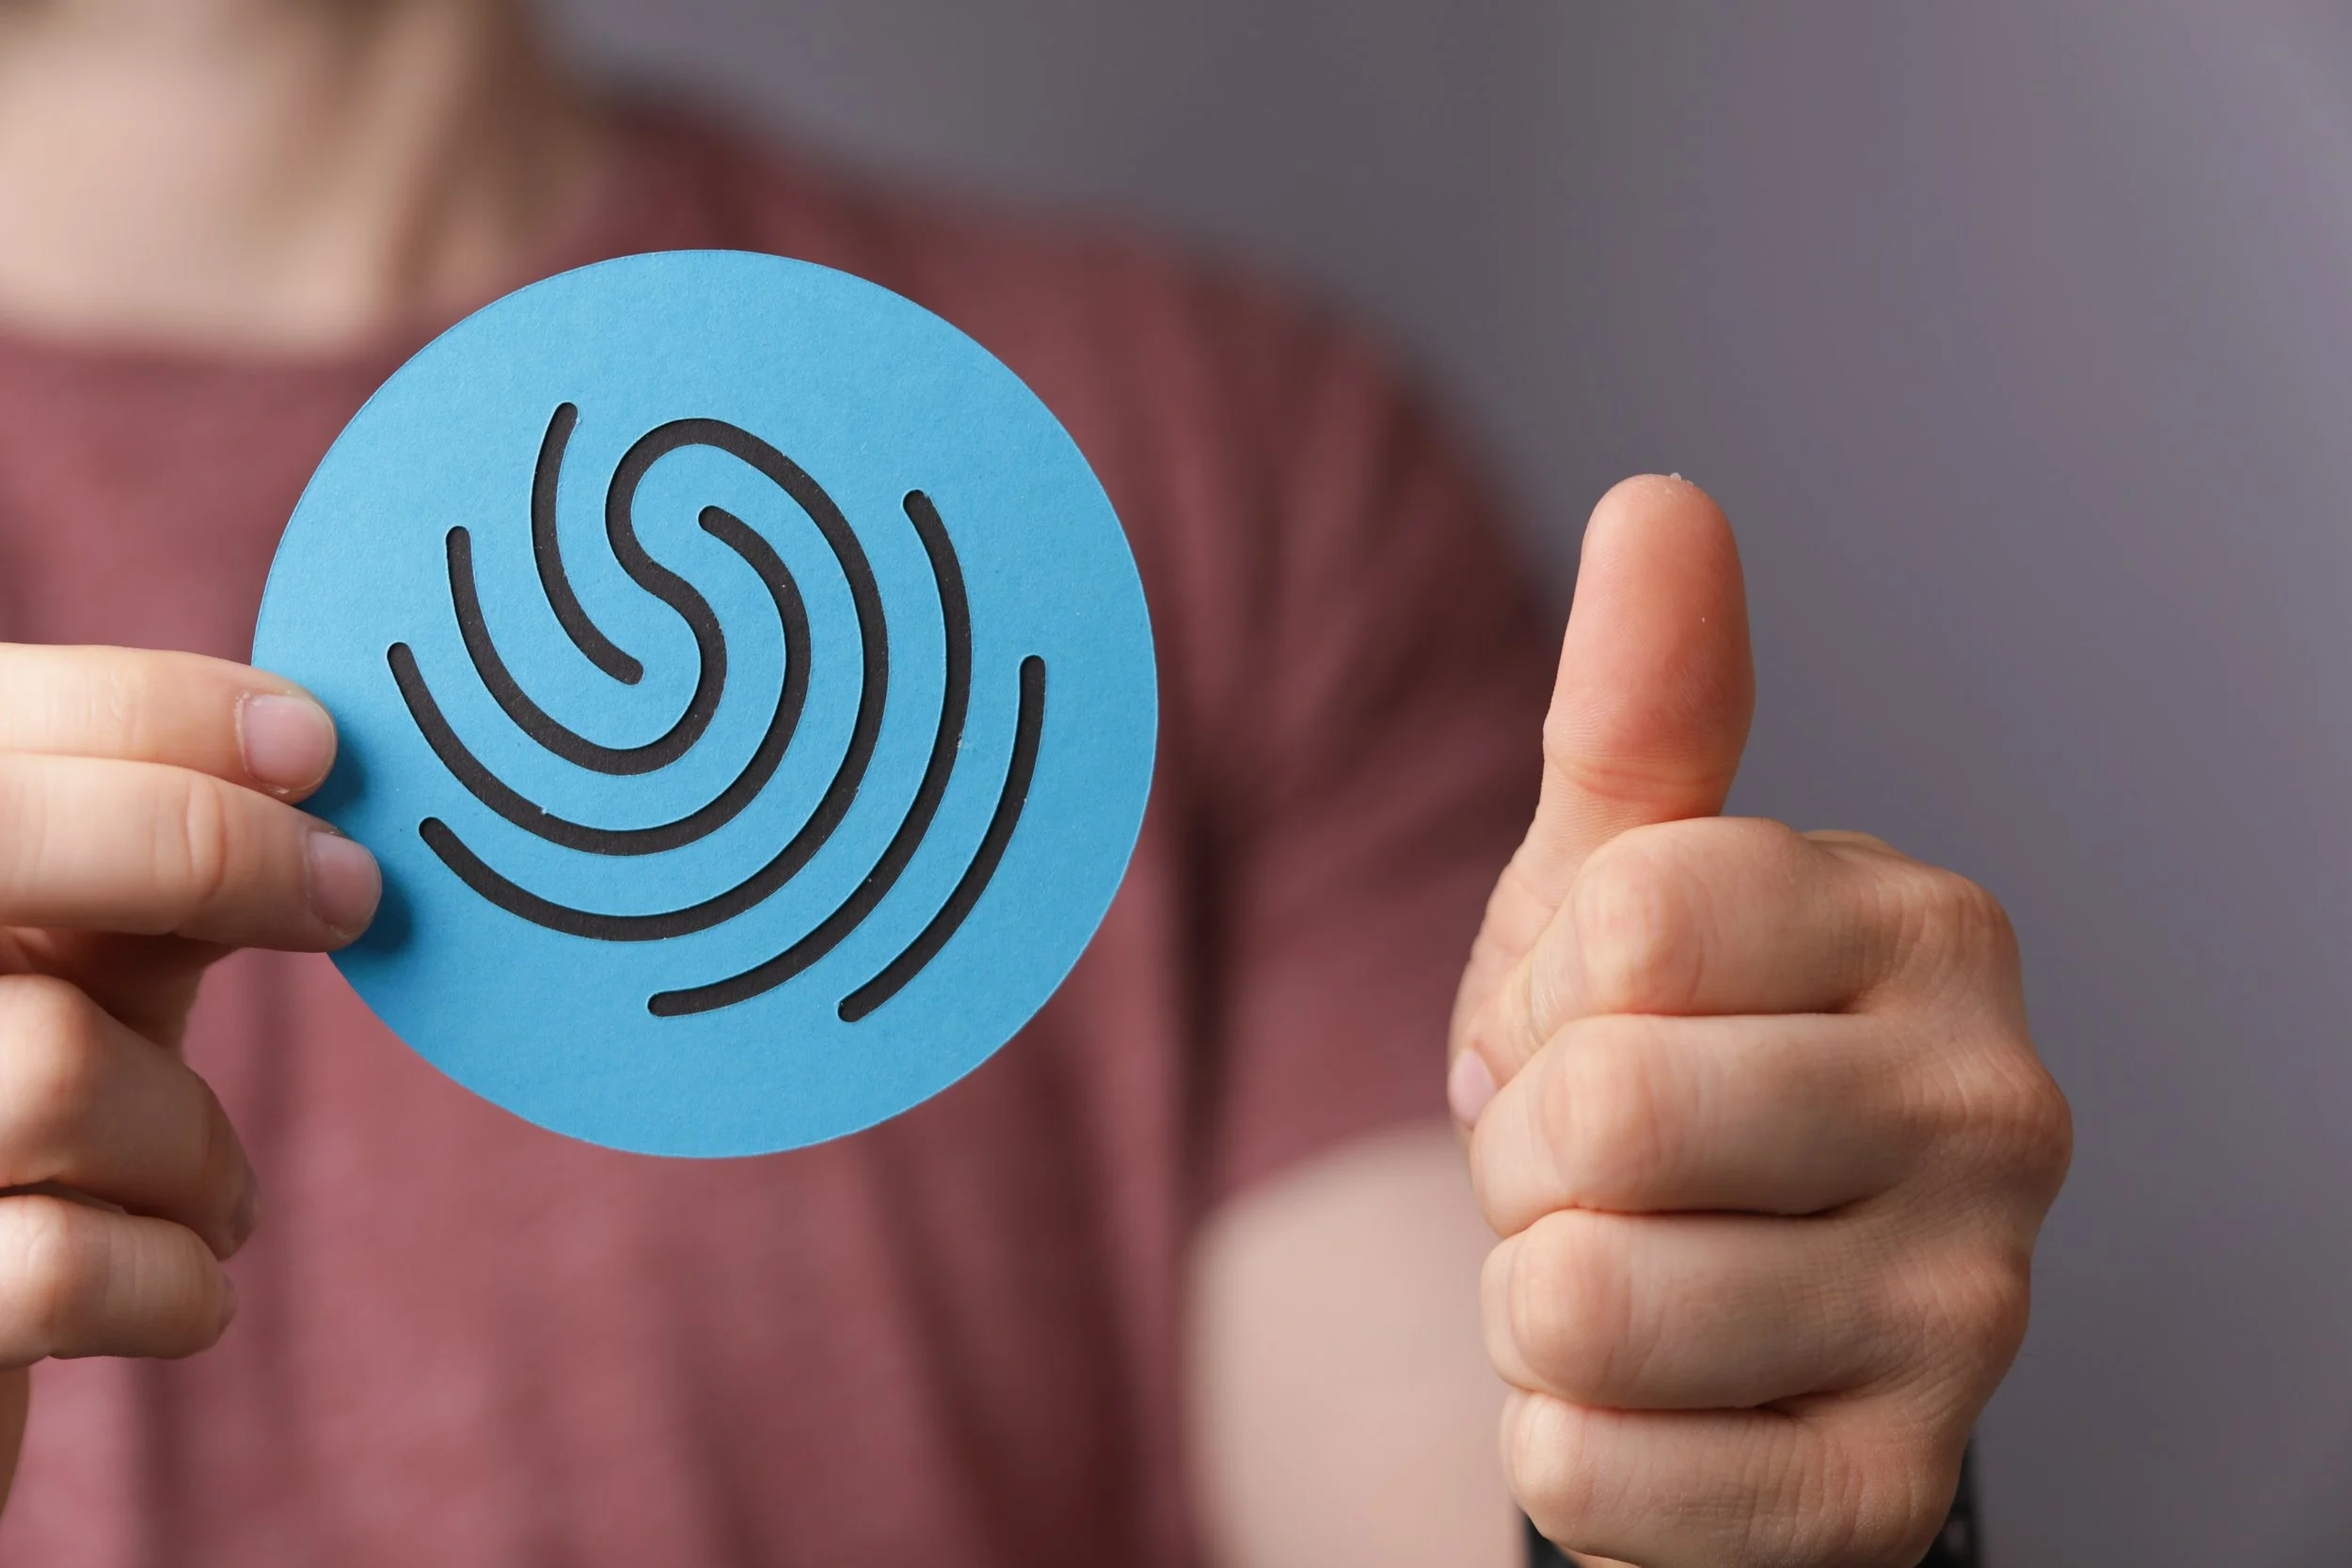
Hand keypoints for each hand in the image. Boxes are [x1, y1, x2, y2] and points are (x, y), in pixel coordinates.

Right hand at [0, 644, 378, 1495]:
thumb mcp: (62, 971)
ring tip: (210, 1195)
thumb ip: (143, 869)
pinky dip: (177, 1282)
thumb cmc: (10, 1134)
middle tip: (349, 893)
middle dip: (208, 849)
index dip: (156, 709)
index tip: (314, 745)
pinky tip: (186, 1291)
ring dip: (197, 1146)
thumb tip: (304, 760)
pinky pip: (64, 1267)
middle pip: (5, 837)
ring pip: (65, 1073)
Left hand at [1448, 479, 2070, 1566]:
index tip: (1592, 1024)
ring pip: (1577, 1301)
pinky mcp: (1888, 1500)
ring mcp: (1970, 1324)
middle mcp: (2000, 1115)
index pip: (1620, 922)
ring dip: (1532, 1299)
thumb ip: (1640, 712)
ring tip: (1625, 1276)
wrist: (1717, 1340)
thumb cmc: (1665, 1078)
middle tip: (1594, 1173)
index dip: (1539, 990)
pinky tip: (1649, 1402)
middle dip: (1522, 1151)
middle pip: (1599, 1113)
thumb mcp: (1627, 892)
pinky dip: (1559, 1441)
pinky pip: (1585, 1472)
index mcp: (1932, 929)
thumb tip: (1661, 498)